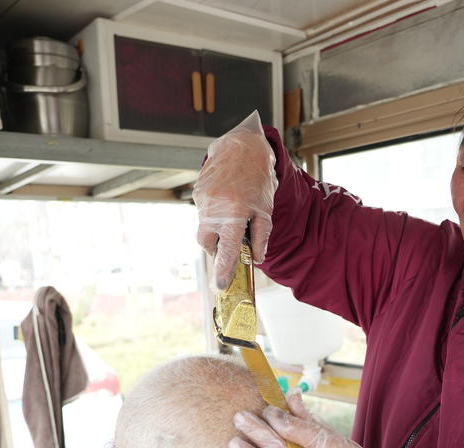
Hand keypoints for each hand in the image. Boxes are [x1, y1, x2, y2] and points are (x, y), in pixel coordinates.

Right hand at [194, 111, 278, 288]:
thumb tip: (257, 259)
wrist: (242, 147)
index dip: (224, 269)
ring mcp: (202, 200)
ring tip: (232, 213)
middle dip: (216, 248)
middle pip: (207, 243)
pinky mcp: (197, 192)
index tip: (221, 284)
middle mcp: (214, 209)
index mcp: (234, 214)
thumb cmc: (258, 178)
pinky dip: (213, 213)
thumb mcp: (266, 209)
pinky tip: (226, 199)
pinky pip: (203, 212)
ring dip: (216, 228)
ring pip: (204, 227)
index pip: (227, 250)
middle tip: (229, 242)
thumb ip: (262, 236)